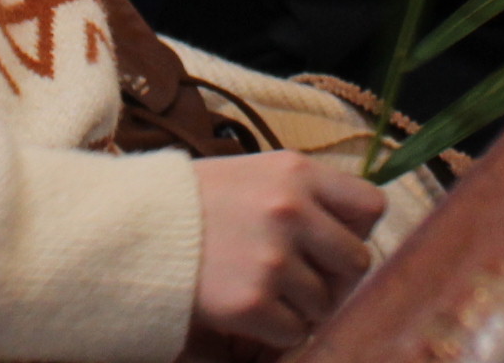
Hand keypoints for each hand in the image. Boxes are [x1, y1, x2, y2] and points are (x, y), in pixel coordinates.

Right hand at [190, 151, 385, 351]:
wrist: (131, 230)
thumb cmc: (195, 203)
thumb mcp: (254, 174)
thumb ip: (304, 194)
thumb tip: (353, 234)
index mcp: (295, 172)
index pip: (371, 205)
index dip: (356, 229)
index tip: (331, 240)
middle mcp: (290, 211)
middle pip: (357, 261)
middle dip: (334, 277)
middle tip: (300, 277)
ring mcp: (272, 259)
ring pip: (325, 303)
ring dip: (301, 306)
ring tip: (264, 288)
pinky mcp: (251, 302)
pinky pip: (294, 332)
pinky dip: (276, 330)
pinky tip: (250, 310)